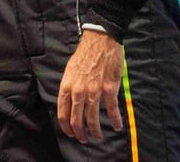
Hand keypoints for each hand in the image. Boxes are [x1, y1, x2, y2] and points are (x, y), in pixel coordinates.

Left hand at [57, 28, 123, 143]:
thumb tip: (69, 102)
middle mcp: (78, 91)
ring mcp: (94, 91)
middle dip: (80, 133)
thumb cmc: (84, 54)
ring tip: (98, 136)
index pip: (63, 113)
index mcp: (67, 86)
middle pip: (76, 120)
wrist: (100, 41)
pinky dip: (115, 120)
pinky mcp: (109, 88)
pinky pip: (112, 109)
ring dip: (95, 131)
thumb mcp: (69, 70)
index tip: (70, 133)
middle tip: (84, 139)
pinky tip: (116, 127)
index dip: (66, 127)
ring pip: (93, 118)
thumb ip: (69, 87)